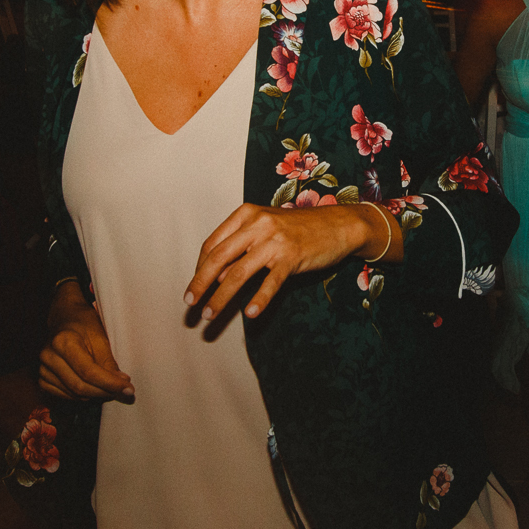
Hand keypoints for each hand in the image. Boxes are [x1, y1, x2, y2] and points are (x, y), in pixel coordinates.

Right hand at [39, 283, 132, 401]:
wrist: (64, 317)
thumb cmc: (84, 323)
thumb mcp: (100, 336)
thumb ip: (108, 362)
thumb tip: (120, 385)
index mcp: (63, 342)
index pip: (89, 372)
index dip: (110, 383)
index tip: (128, 388)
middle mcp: (49, 356)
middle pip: (80, 386)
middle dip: (105, 392)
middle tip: (123, 391)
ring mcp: (43, 369)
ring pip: (74, 394)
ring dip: (96, 394)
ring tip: (111, 388)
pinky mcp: (43, 378)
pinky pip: (65, 395)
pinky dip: (82, 395)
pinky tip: (94, 388)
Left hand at [187, 202, 382, 322]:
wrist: (339, 224)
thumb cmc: (298, 228)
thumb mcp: (265, 229)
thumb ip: (240, 247)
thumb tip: (214, 276)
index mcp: (246, 214)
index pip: (212, 244)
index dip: (199, 268)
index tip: (194, 287)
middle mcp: (257, 224)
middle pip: (218, 257)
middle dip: (200, 283)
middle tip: (189, 304)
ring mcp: (275, 241)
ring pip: (238, 273)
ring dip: (220, 297)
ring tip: (209, 315)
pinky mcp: (292, 257)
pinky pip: (270, 282)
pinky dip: (259, 300)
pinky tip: (250, 314)